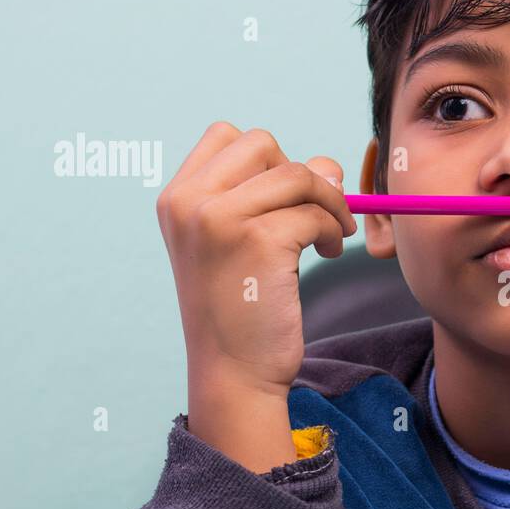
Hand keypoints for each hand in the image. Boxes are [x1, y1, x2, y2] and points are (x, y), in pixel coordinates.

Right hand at [156, 122, 355, 469]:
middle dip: (301, 175)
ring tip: (331, 237)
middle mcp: (190, 203)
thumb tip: (329, 164)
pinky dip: (333, 231)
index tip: (283, 198)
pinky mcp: (259, 242)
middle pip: (263, 144)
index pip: (226, 135)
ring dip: (328, 202)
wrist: (234, 374)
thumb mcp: (246, 242)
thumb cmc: (242, 309)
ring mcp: (220, 219)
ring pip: (298, 174)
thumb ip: (277, 195)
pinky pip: (316, 214)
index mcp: (176, 199)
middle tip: (316, 215)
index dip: (267, 159)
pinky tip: (327, 254)